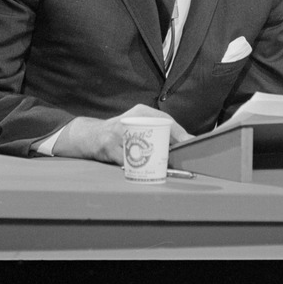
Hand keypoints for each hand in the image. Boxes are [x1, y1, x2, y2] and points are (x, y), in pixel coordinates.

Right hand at [52, 104, 191, 164]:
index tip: (190, 142)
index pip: (165, 119)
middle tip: (176, 161)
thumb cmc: (120, 132)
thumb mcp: (137, 124)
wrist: (91, 136)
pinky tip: (142, 172)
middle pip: (157, 135)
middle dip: (168, 150)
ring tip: (162, 169)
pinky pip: (128, 162)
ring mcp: (118, 133)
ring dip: (155, 162)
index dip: (179, 132)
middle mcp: (130, 119)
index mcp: (140, 111)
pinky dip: (137, 169)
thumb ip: (156, 129)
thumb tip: (183, 142)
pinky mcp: (109, 147)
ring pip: (143, 151)